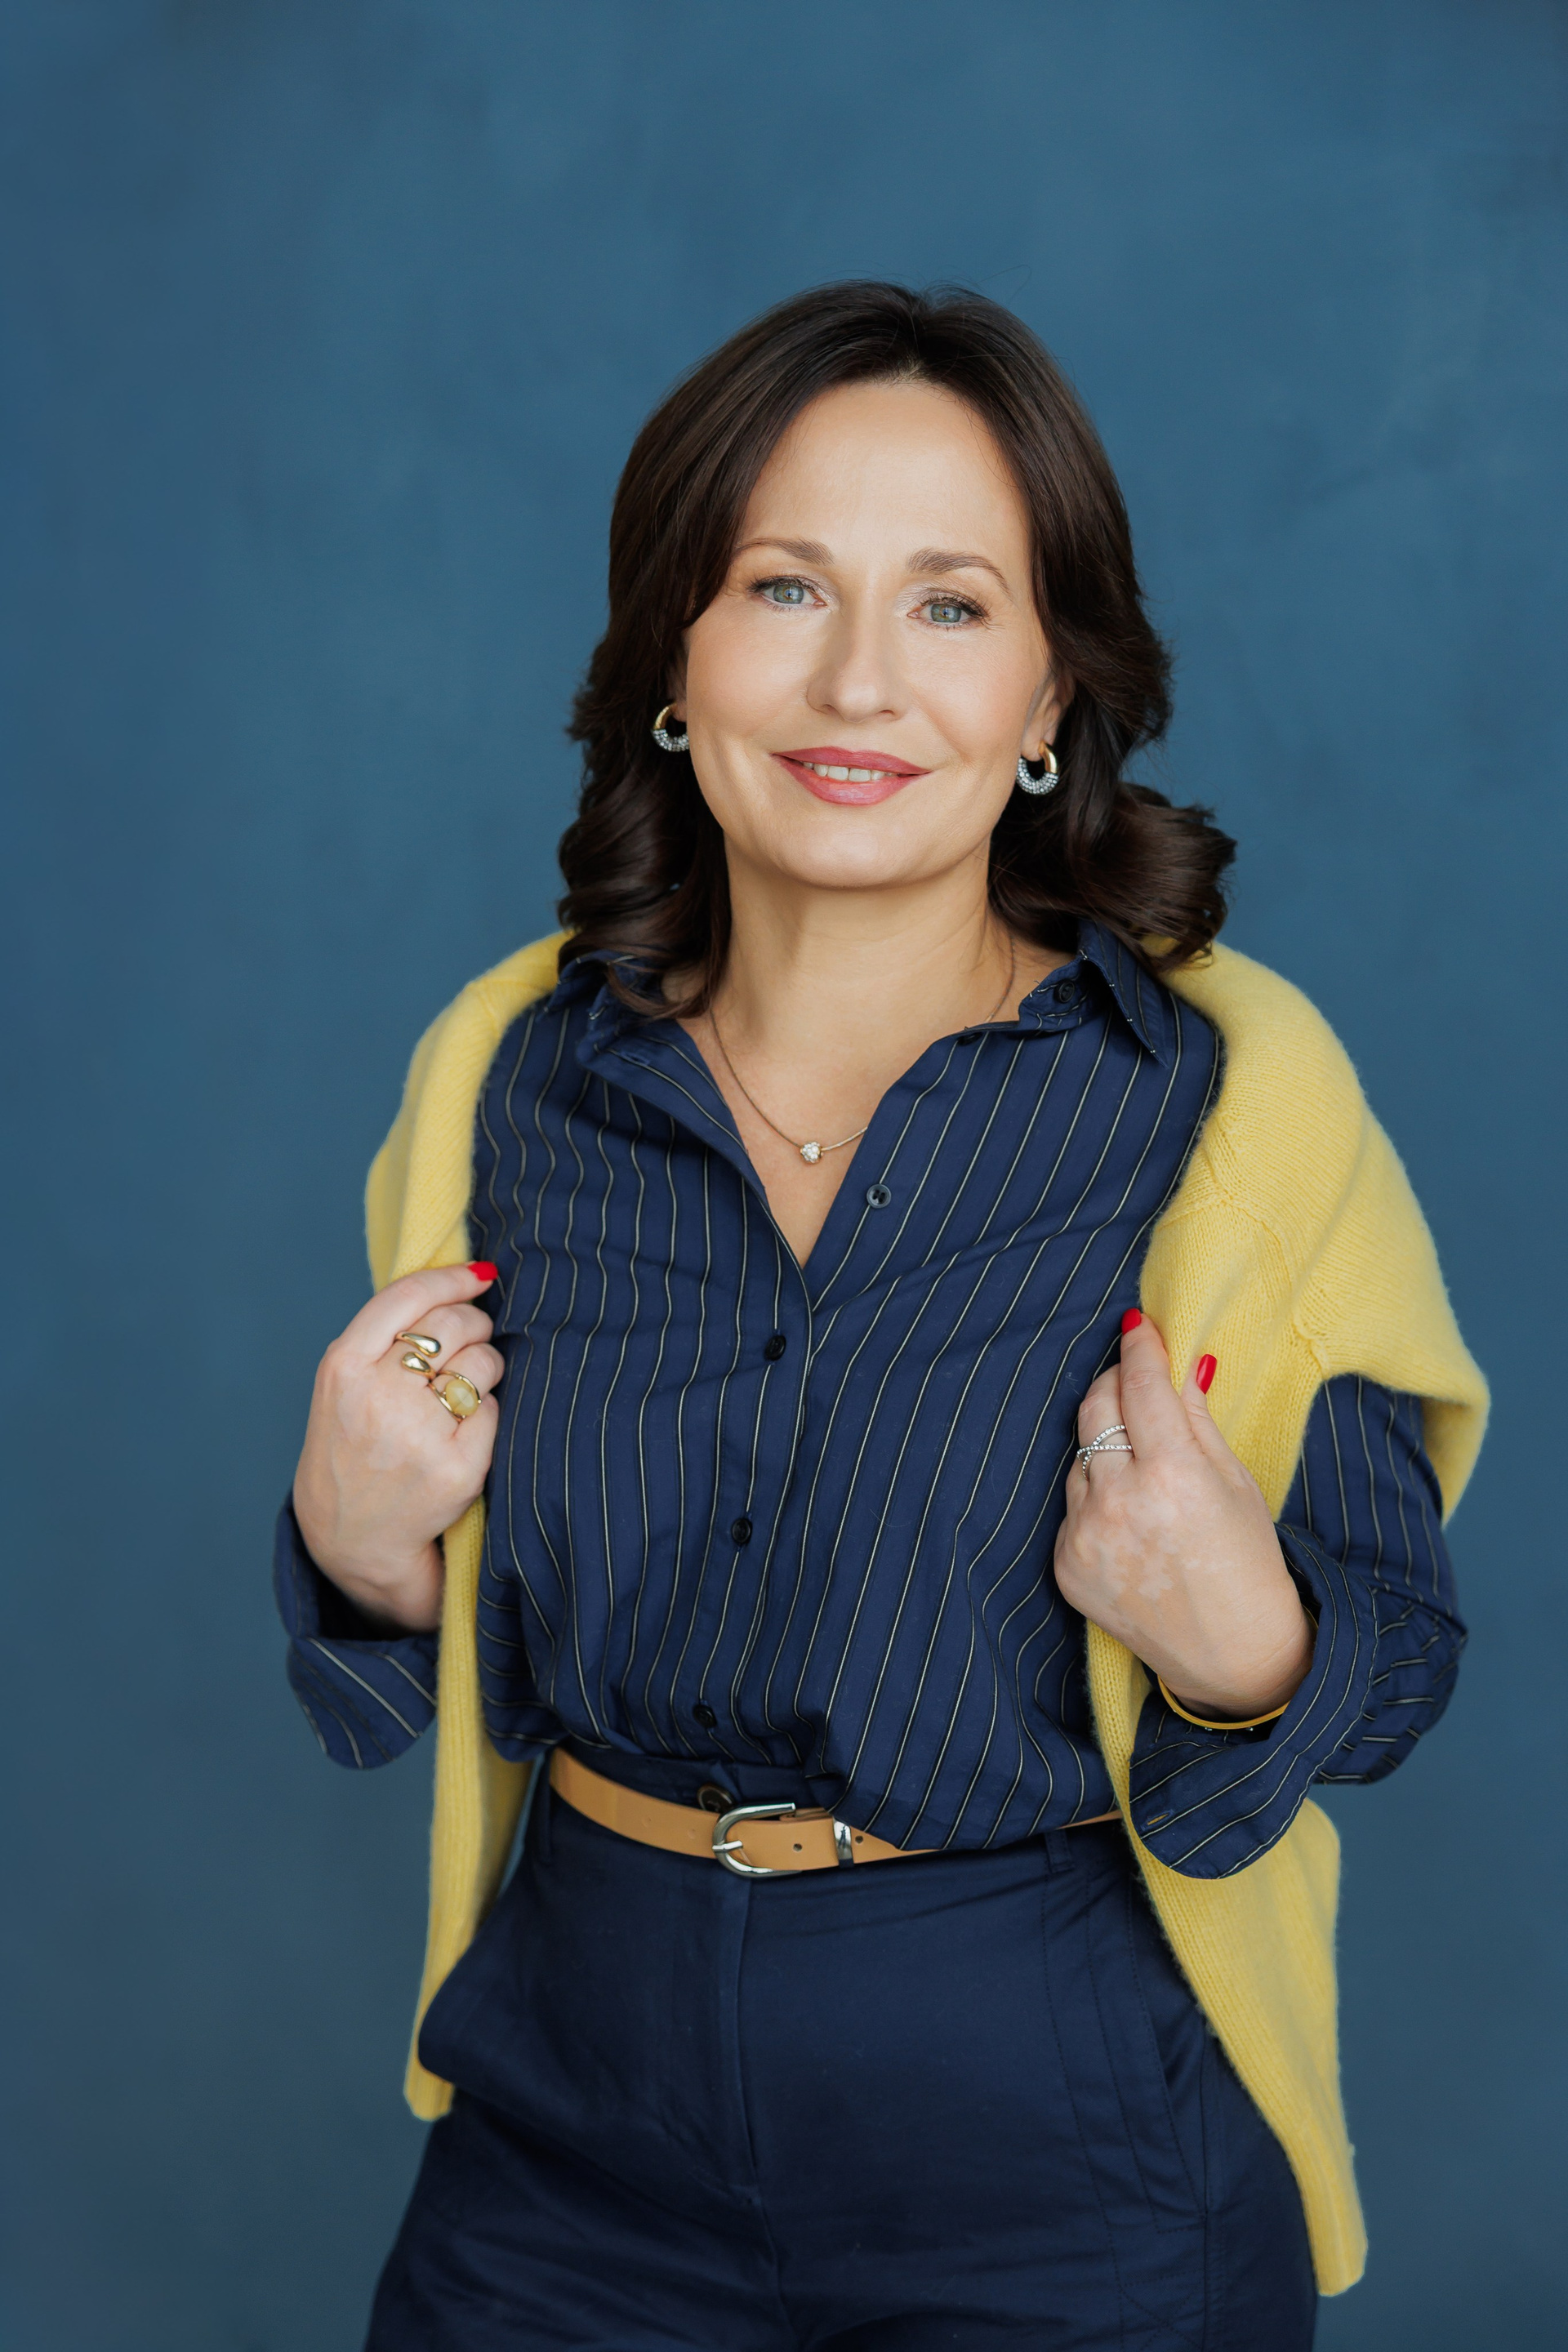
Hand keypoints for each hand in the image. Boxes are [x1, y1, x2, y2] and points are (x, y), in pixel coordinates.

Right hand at [292, 1263, 503, 1631]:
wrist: (349, 1535)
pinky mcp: (457, 1469)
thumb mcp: (343, 1383)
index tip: (480, 1275)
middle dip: (475, 1325)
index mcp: (344, 1367)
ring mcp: (419, 1435)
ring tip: (464, 1389)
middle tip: (473, 1340)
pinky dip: (487, 1413)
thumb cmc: (352, 1445)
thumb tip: (463, 1279)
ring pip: (483, 1363)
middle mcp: (379, 1397)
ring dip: (486, 1367)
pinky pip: (494, 1411)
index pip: (408, 1297)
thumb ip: (385, 1336)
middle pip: (455, 1325)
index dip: (452, 1278)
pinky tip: (463, 1431)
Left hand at [1054, 1313, 1313, 1720]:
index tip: (1138, 1327)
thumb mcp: (1235, 1482)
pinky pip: (1073, 1501)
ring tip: (1146, 1468)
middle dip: (1115, 1382)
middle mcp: (1120, 1503)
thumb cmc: (1247, 1563)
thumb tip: (1180, 1361)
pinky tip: (1132, 1517)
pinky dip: (1096, 1493)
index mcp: (1173, 1477)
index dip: (1139, 1349)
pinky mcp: (1064, 1563)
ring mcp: (1085, 1535)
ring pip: (1079, 1452)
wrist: (1232, 1654)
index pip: (1141, 1387)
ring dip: (1106, 1443)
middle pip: (1096, 1407)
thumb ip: (1197, 1418)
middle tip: (1135, 1378)